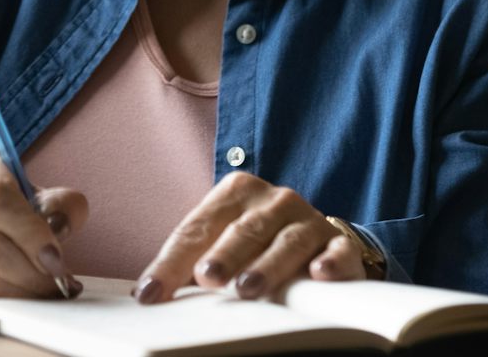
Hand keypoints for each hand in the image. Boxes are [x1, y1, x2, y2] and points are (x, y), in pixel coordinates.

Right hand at [0, 150, 88, 307]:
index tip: (56, 260)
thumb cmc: (6, 201)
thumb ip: (61, 205)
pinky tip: (21, 297)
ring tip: (46, 291)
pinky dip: (1, 303)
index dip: (29, 234)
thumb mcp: (36, 190)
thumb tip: (62, 228)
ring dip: (20, 293)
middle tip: (59, 283)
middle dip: (31, 275)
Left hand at [134, 171, 377, 303]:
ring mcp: (308, 220)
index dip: (171, 262)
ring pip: (287, 241)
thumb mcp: (222, 242)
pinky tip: (319, 274)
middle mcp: (273, 200)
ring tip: (248, 288)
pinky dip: (330, 262)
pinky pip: (338, 252)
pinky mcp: (339, 244)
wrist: (318, 241)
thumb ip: (190, 261)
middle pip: (243, 230)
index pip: (197, 228)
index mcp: (236, 193)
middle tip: (205, 278)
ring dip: (267, 264)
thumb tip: (148, 293)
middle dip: (223, 255)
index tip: (151, 294)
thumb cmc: (257, 244)